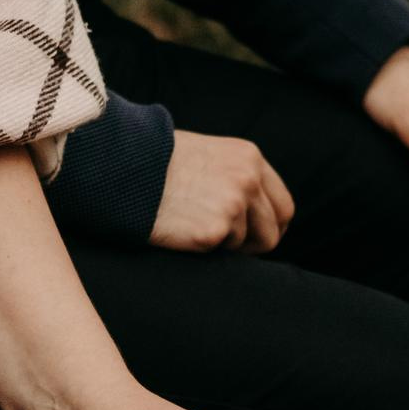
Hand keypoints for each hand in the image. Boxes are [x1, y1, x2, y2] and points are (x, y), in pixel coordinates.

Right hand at [151, 131, 294, 253]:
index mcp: (250, 159)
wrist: (125, 168)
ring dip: (227, 245)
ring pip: (249, 245)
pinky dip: (205, 247)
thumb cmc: (159, 165)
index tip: (254, 237)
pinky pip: (222, 253)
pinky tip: (184, 228)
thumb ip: (236, 177)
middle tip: (229, 246)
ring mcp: (234, 204)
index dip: (271, 227)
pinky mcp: (215, 230)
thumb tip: (257, 211)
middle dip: (255, 244)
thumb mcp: (209, 157)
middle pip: (273, 232)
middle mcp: (248, 179)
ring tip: (196, 225)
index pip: (283, 206)